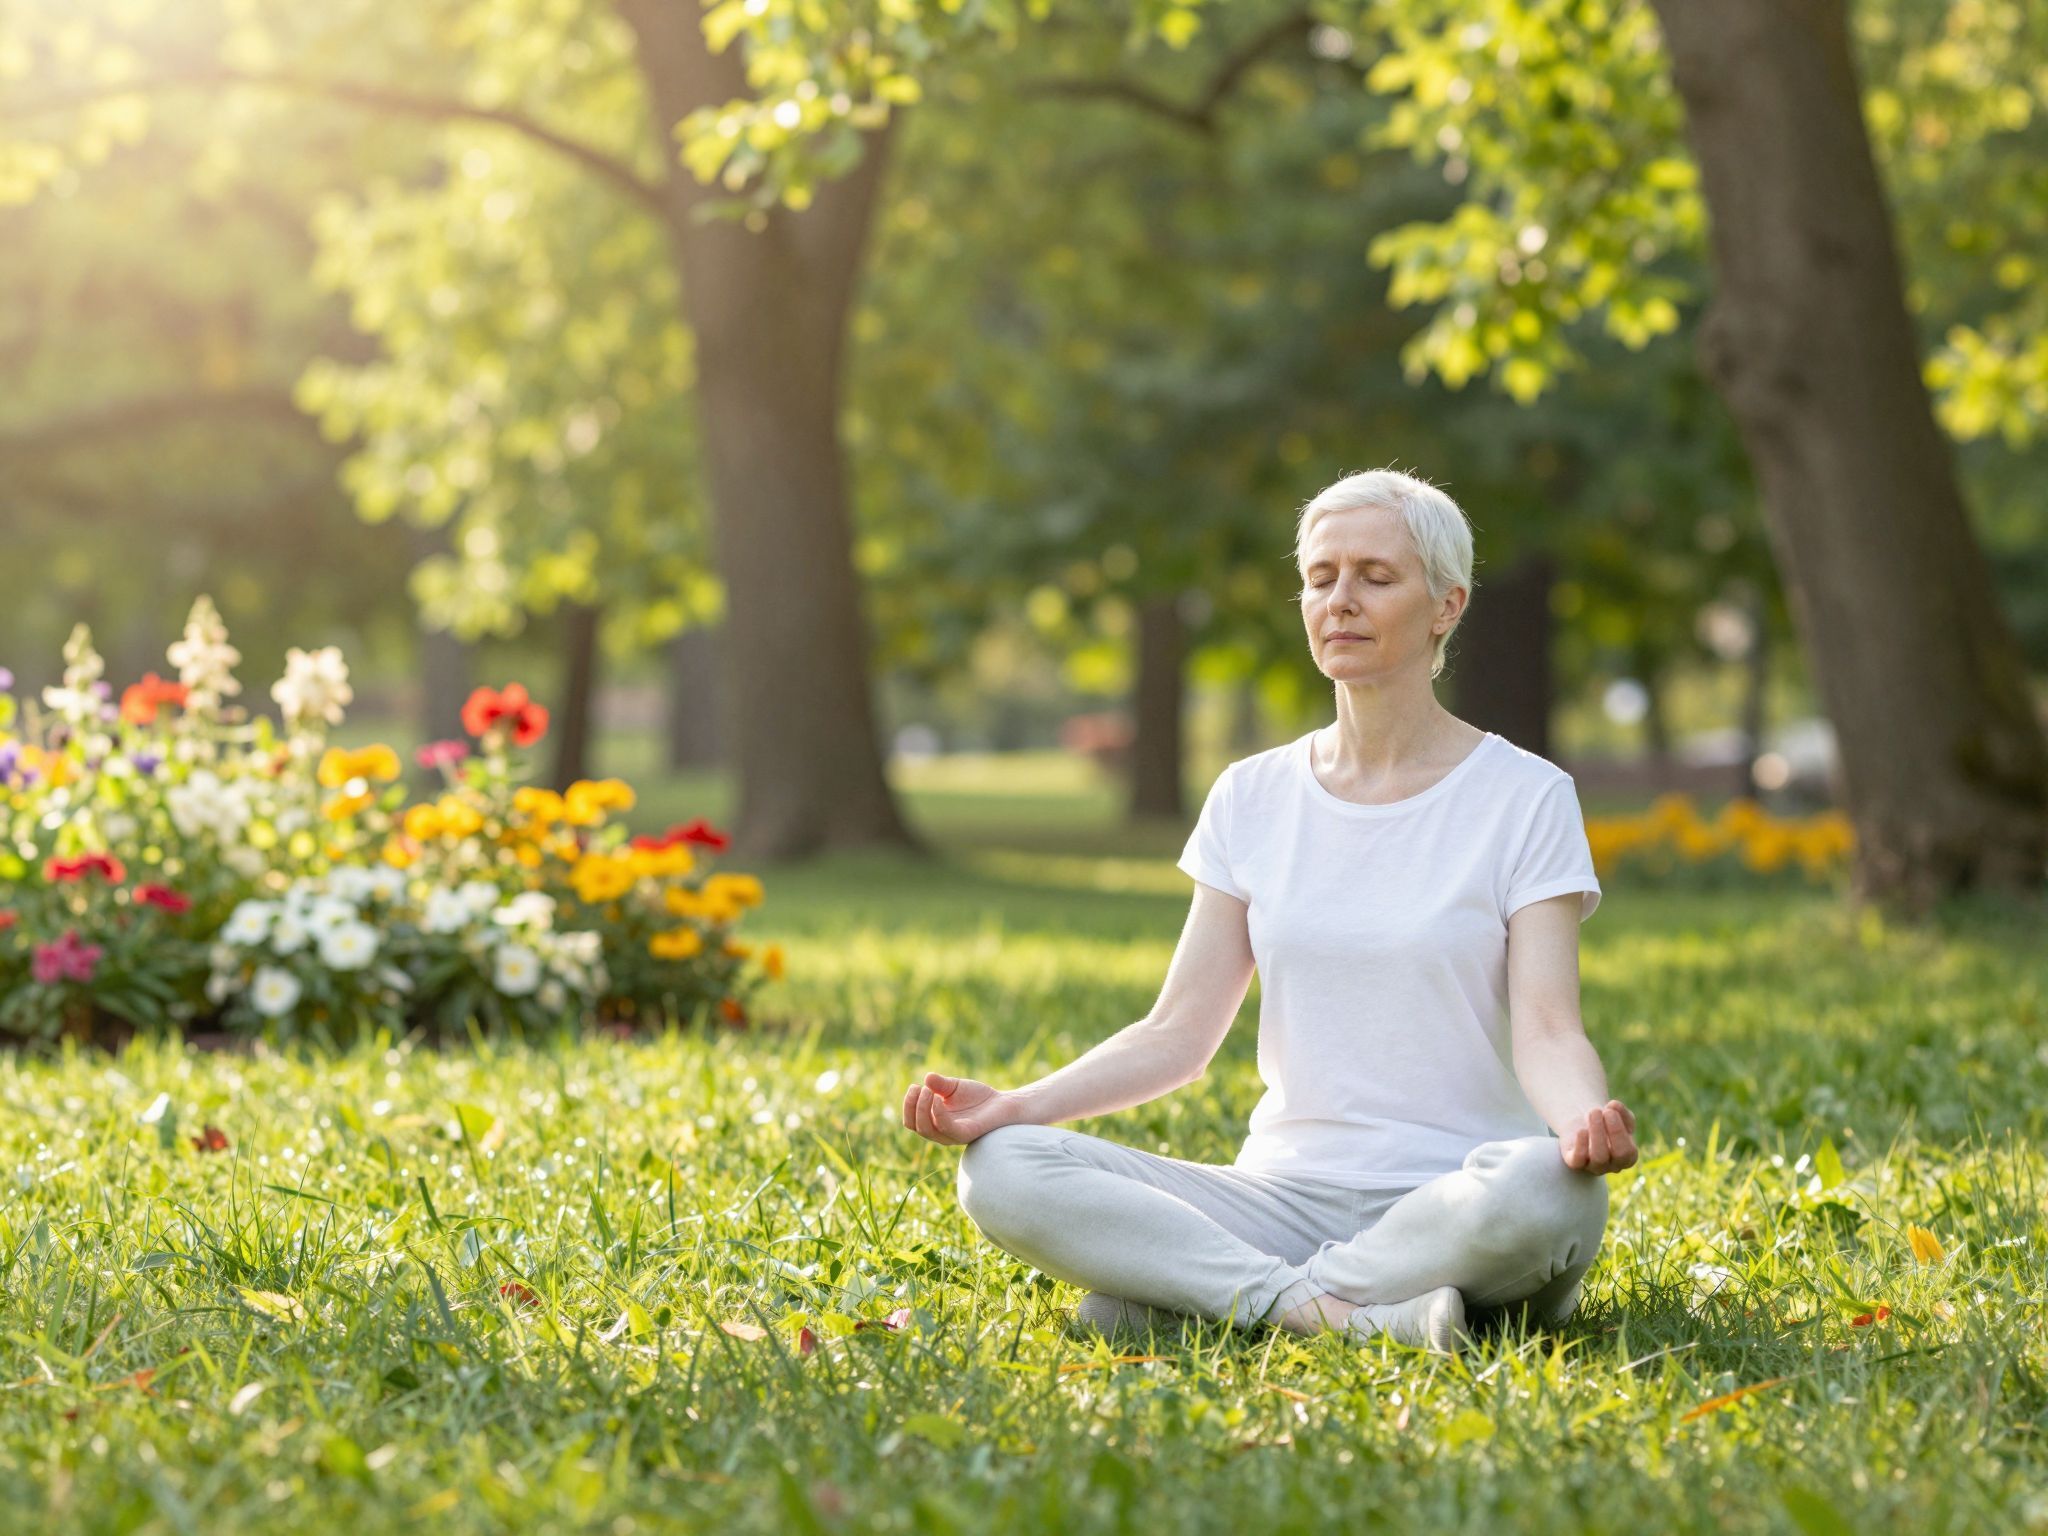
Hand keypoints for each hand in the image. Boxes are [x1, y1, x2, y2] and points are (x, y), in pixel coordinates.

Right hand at [900, 1071, 1017, 1145]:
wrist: (1002, 1103)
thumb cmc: (977, 1097)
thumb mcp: (954, 1086)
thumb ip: (940, 1084)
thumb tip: (926, 1078)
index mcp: (934, 1121)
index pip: (911, 1121)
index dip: (908, 1105)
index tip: (915, 1086)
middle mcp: (940, 1131)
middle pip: (915, 1126)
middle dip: (912, 1106)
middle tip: (920, 1088)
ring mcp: (952, 1135)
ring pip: (927, 1130)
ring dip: (922, 1108)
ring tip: (928, 1091)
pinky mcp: (965, 1134)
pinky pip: (946, 1128)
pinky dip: (938, 1113)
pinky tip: (939, 1098)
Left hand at [1559, 1098, 1637, 1174]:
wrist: (1581, 1123)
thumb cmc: (1605, 1121)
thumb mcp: (1617, 1114)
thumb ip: (1621, 1111)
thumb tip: (1614, 1105)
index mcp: (1627, 1157)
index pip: (1628, 1152)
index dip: (1620, 1131)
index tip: (1610, 1110)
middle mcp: (1612, 1166)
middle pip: (1617, 1156)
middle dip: (1613, 1132)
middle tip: (1602, 1111)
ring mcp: (1593, 1166)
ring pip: (1599, 1158)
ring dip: (1597, 1133)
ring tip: (1593, 1113)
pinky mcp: (1575, 1163)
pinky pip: (1578, 1161)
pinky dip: (1581, 1146)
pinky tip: (1581, 1130)